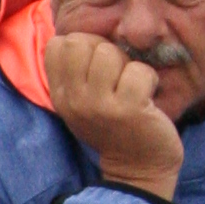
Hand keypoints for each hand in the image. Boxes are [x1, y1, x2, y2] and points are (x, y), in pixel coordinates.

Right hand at [43, 32, 183, 198]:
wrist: (136, 168)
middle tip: (115, 74)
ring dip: (126, 64)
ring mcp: (99, 105)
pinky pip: (138, 70)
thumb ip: (74, 73)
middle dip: (102, 49)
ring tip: (130, 86)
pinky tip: (146, 96)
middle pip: (79, 42)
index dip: (81, 44)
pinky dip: (148, 79)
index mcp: (60, 95)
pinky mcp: (127, 109)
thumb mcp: (80, 103)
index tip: (95, 65)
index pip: (56, 45)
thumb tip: (80, 35)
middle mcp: (73, 99)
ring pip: (108, 53)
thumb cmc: (113, 127)